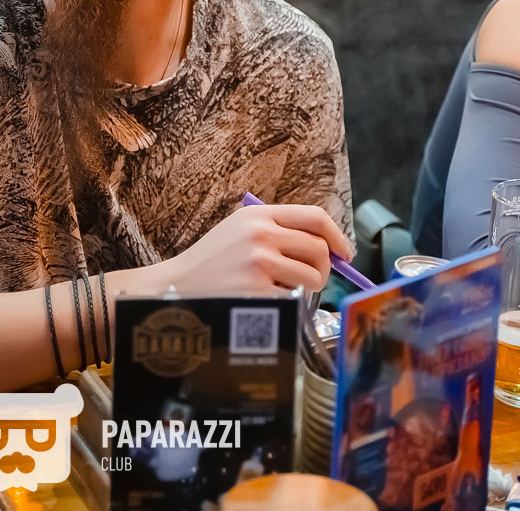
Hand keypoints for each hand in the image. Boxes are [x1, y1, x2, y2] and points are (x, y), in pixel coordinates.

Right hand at [148, 203, 352, 294]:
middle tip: (313, 280)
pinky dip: (289, 305)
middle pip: (319, 249)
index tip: (344, 253)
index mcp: (258, 215)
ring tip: (284, 293)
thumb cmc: (211, 263)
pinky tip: (266, 302)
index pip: (315, 217)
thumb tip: (326, 247)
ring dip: (308, 290)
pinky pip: (294, 299)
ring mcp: (259, 262)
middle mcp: (261, 234)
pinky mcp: (257, 290)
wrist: (175, 286)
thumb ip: (277, 231)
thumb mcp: (239, 231)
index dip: (337, 236)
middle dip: (324, 269)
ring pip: (312, 277)